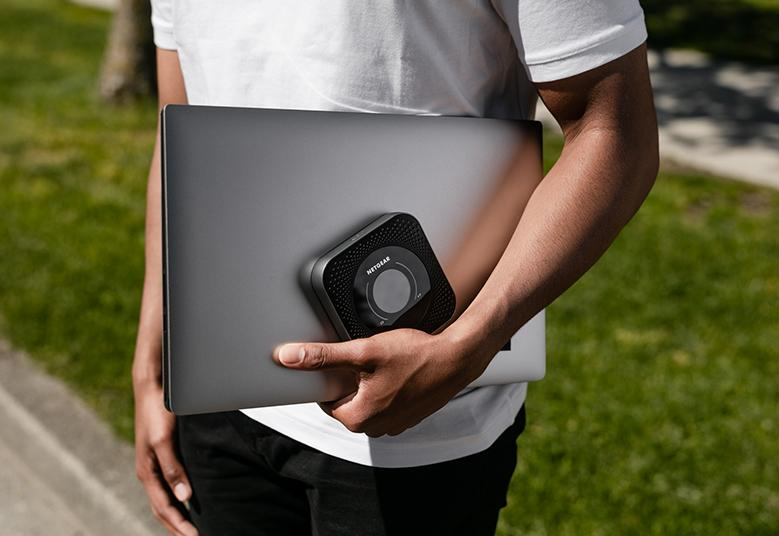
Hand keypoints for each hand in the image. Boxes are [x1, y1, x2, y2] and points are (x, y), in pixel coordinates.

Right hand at [134, 379, 197, 535]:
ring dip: (176, 515)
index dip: (179, 526)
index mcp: (147, 472)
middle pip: (162, 508)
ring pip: (164, 498)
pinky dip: (177, 498)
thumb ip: (173, 468)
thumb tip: (183, 496)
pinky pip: (168, 484)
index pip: (164, 508)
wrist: (152, 387)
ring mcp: (154, 464)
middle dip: (177, 527)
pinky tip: (188, 499)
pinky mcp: (161, 454)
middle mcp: (149, 471)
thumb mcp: (164, 440)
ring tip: (191, 528)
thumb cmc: (156, 411)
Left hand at [271, 328, 488, 436]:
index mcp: (358, 419)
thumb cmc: (415, 356)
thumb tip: (290, 357)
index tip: (340, 362)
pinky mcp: (409, 417)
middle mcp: (376, 428)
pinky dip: (387, 388)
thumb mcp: (363, 351)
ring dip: (369, 384)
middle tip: (366, 359)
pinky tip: (397, 371)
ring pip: (367, 402)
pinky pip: (386, 403)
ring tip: (384, 364)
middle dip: (351, 381)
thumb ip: (324, 356)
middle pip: (346, 402)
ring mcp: (394, 424)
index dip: (330, 378)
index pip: (325, 401)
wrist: (456, 359)